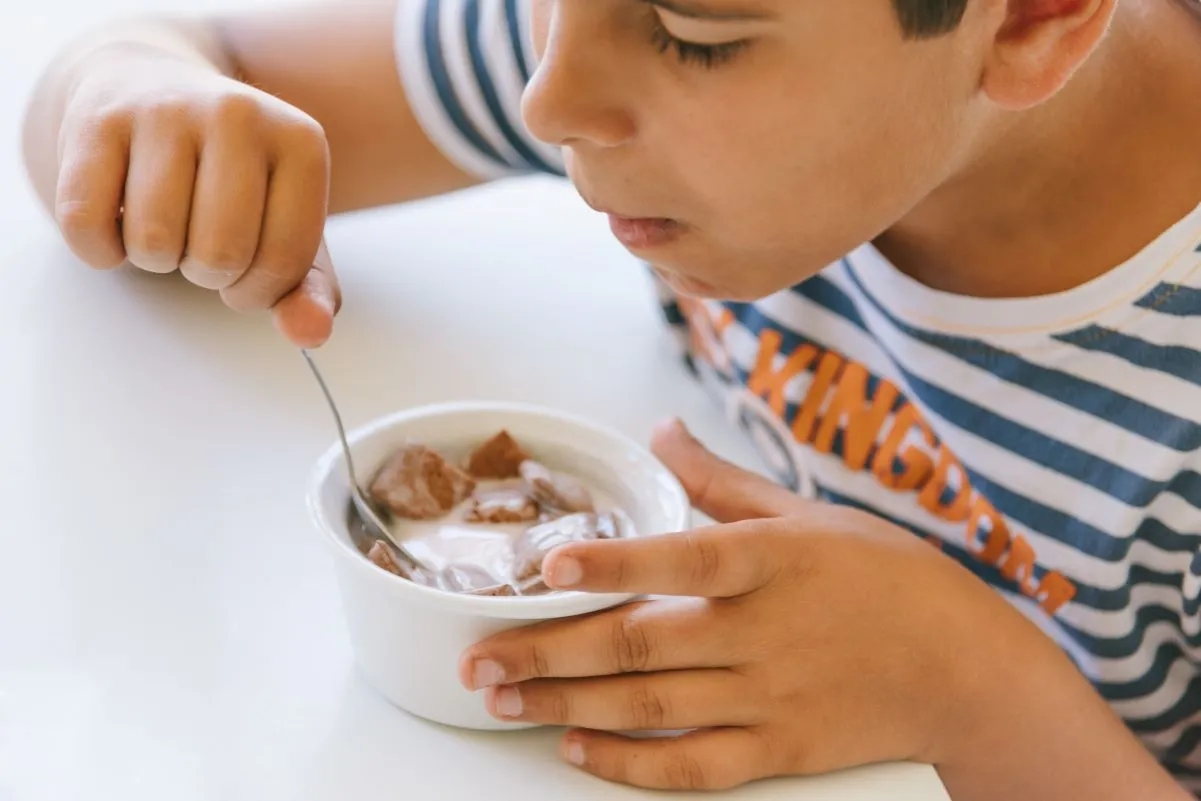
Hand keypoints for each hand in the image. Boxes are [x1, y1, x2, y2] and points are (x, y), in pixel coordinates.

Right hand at [54, 44, 338, 345]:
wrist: (152, 88)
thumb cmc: (232, 179)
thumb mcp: (284, 227)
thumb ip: (308, 290)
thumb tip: (312, 333)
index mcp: (301, 143)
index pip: (284, 261)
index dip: (258, 289)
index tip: (246, 265)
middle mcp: (239, 114)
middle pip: (221, 253)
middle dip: (206, 273)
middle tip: (201, 240)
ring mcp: (166, 109)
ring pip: (154, 240)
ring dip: (155, 258)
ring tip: (165, 221)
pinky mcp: (97, 120)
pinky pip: (88, 224)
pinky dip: (100, 248)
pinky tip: (118, 218)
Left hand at [458, 419, 1064, 790]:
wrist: (965, 671)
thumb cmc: (888, 580)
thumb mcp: (810, 514)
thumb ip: (723, 480)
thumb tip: (660, 431)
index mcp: (775, 561)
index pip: (685, 558)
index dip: (615, 564)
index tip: (549, 566)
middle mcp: (766, 631)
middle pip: (643, 644)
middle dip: (550, 653)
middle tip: (479, 658)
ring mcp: (772, 696)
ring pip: (652, 706)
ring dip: (568, 705)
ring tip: (501, 699)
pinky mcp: (780, 750)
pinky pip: (694, 767)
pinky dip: (632, 765)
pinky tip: (577, 750)